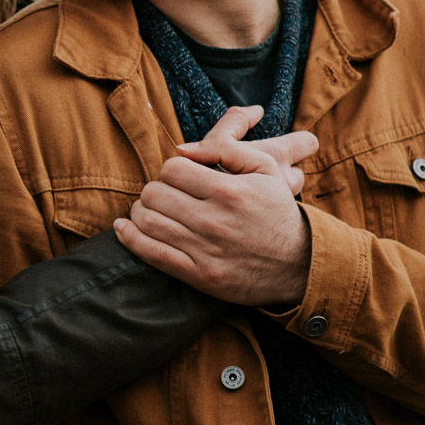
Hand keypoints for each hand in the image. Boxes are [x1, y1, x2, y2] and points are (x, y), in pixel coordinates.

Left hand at [114, 107, 317, 305]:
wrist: (299, 264)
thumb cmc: (277, 211)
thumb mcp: (264, 169)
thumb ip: (224, 150)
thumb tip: (180, 148)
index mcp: (229, 191)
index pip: (172, 168)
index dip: (171, 170)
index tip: (179, 178)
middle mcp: (214, 221)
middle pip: (154, 193)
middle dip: (154, 190)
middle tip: (163, 195)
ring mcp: (205, 250)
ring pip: (147, 221)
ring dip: (140, 212)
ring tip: (149, 210)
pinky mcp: (199, 275)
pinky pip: (151, 254)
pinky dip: (130, 238)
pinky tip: (125, 228)